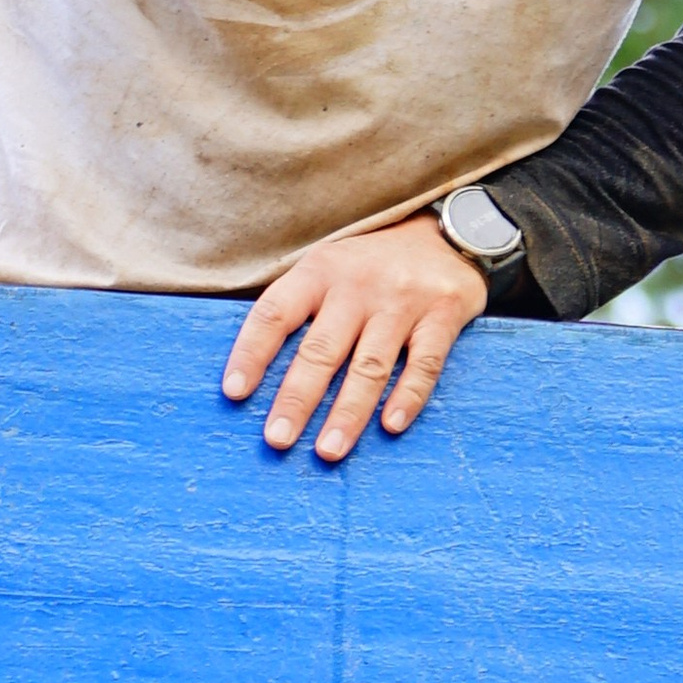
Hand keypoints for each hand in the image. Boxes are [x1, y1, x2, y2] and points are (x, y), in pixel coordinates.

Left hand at [222, 215, 485, 463]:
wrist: (448, 232)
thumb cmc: (372, 264)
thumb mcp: (329, 266)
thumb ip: (300, 307)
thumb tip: (257, 373)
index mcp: (320, 270)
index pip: (276, 313)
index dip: (252, 353)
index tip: (234, 392)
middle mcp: (358, 285)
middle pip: (321, 349)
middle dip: (297, 398)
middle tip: (277, 439)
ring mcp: (402, 301)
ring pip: (370, 365)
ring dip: (348, 412)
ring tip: (328, 450)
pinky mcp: (442, 314)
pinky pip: (424, 363)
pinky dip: (408, 396)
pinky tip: (391, 424)